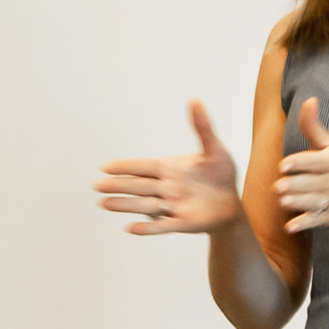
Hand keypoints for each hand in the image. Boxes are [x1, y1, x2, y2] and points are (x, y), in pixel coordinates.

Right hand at [97, 100, 245, 234]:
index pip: (143, 166)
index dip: (125, 167)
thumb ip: (203, 127)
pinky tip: (130, 228)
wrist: (231, 202)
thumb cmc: (221, 173)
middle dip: (119, 185)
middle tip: (97, 186)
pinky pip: (162, 226)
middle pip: (138, 186)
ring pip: (145, 205)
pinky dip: (148, 228)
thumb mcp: (215, 148)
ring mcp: (172, 206)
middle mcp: (166, 187)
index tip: (106, 167)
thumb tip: (194, 100)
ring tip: (104, 204)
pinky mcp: (182, 223)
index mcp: (169, 169)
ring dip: (125, 204)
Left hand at [274, 97, 328, 231]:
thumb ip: (313, 126)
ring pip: (310, 202)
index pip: (311, 161)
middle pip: (308, 184)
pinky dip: (303, 224)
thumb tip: (308, 100)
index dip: (295, 164)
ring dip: (295, 203)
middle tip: (278, 187)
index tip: (283, 166)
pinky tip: (289, 226)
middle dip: (291, 186)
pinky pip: (315, 221)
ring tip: (282, 200)